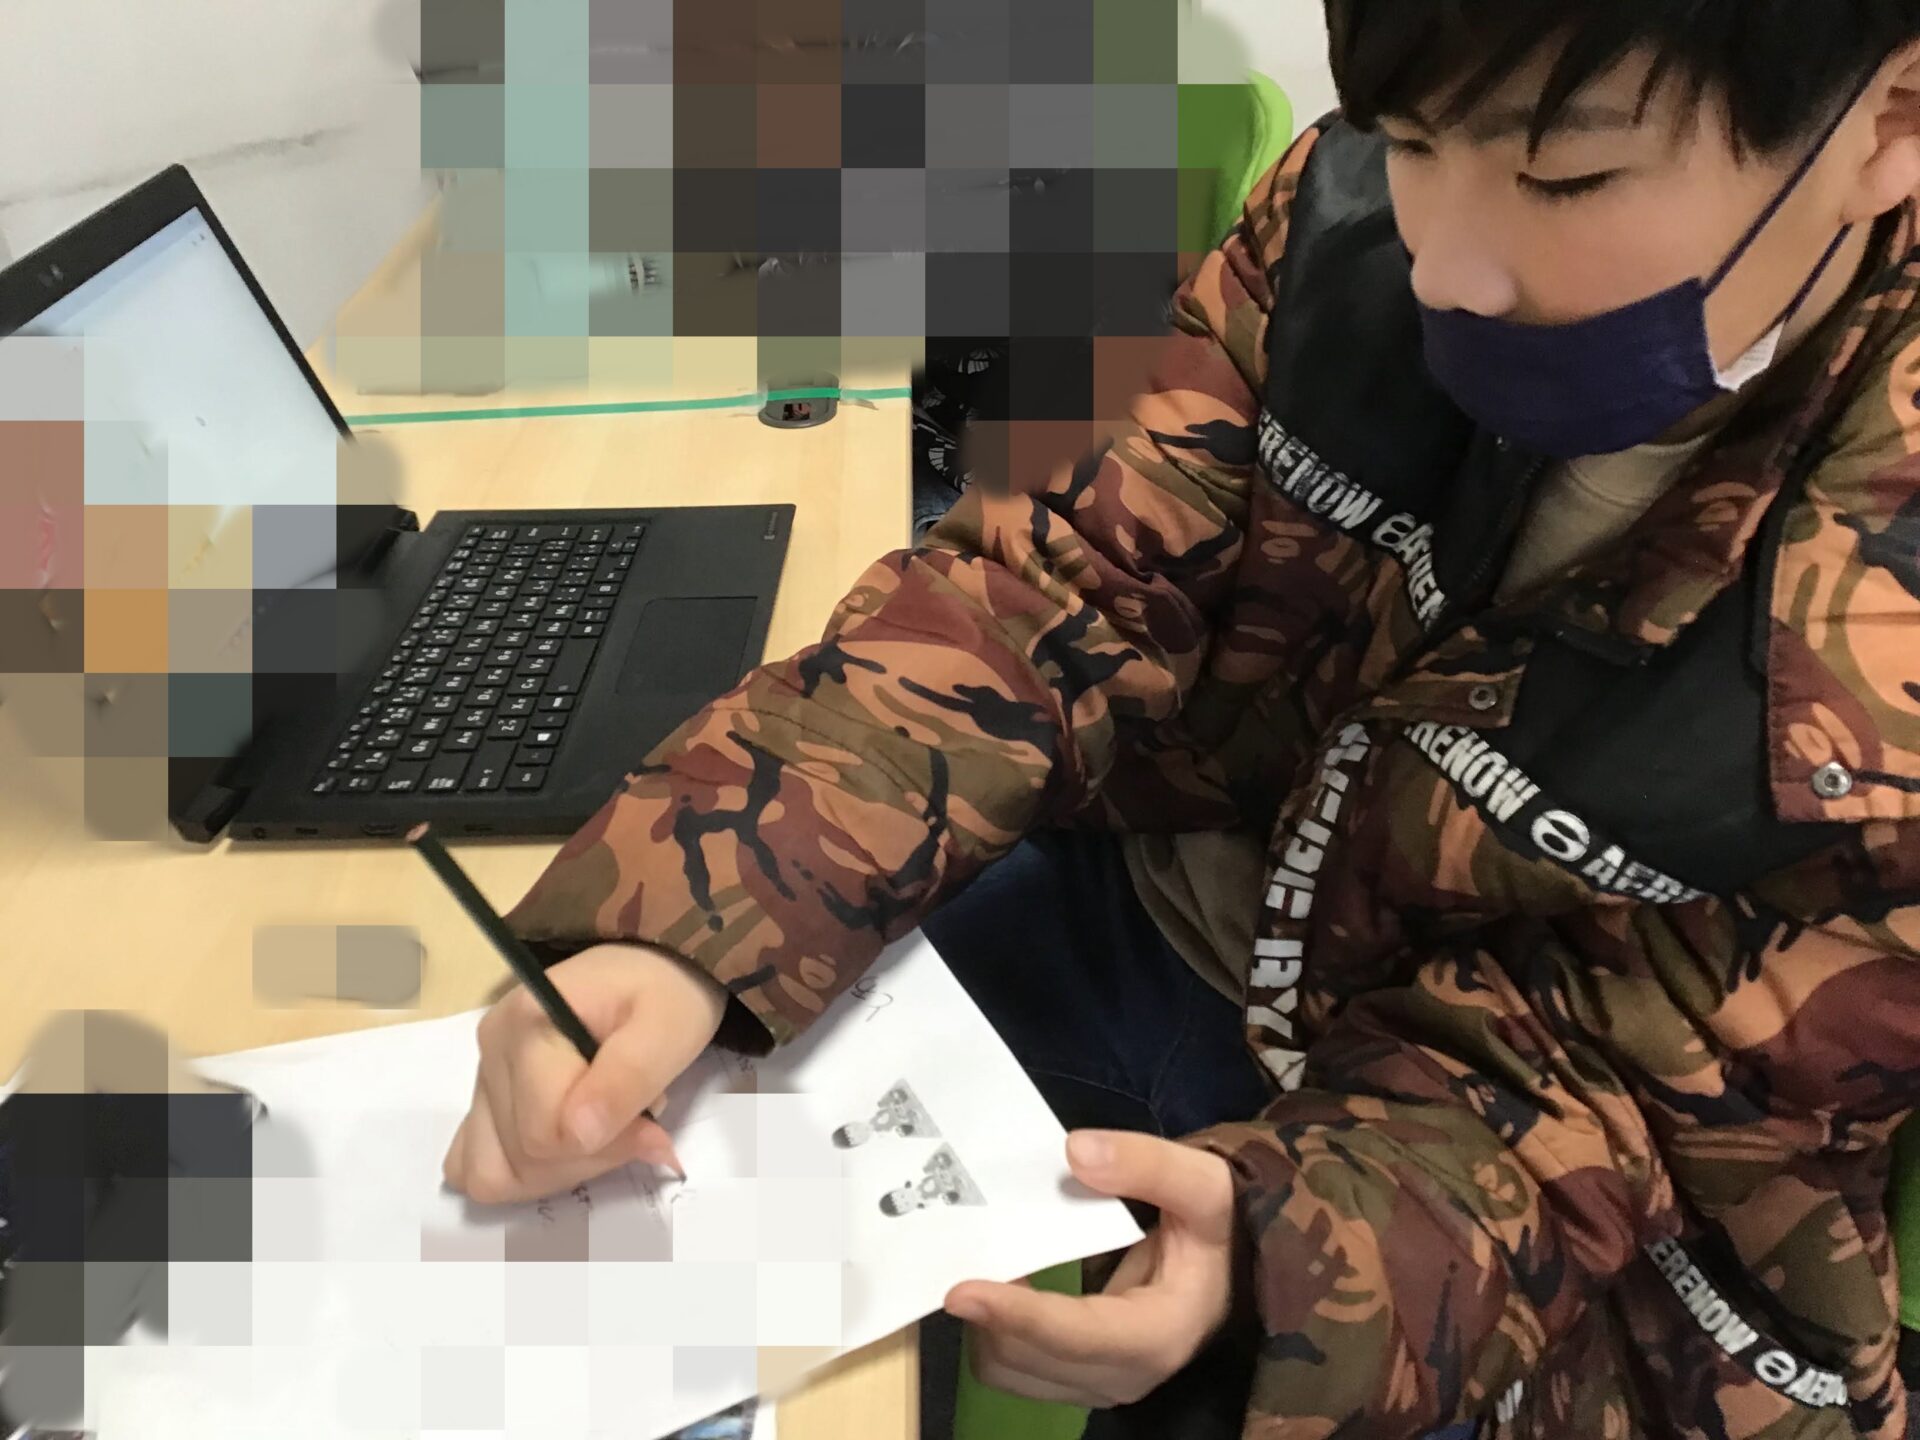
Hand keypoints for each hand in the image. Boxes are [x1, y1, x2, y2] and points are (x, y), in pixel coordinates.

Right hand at [442, 942, 728, 1203]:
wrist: (651, 967)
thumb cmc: (666, 994)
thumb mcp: (669, 1028)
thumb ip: (629, 1077)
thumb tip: (580, 1133)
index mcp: (527, 1023)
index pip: (546, 1133)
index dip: (608, 1144)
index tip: (652, 1125)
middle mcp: (491, 1049)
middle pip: (521, 1156)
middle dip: (591, 1157)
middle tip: (637, 1123)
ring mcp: (482, 1074)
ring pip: (493, 1172)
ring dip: (558, 1172)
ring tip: (603, 1133)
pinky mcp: (485, 1095)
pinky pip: (477, 1163)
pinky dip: (520, 1173)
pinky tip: (565, 1150)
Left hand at [944, 1131, 1237, 1408]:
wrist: (1229, 1268)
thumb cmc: (1215, 1228)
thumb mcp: (1204, 1184)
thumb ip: (1148, 1164)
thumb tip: (1075, 1151)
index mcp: (1158, 1336)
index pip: (1074, 1336)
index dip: (1016, 1315)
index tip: (961, 1289)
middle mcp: (1123, 1376)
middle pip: (1027, 1358)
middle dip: (986, 1314)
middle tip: (956, 1254)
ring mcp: (1096, 1384)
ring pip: (1008, 1369)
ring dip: (982, 1325)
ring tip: (977, 1264)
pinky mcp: (1074, 1378)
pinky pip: (1009, 1366)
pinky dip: (990, 1330)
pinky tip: (995, 1282)